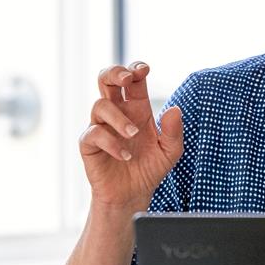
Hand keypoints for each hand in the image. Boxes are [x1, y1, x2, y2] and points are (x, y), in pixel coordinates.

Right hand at [79, 62, 183, 210]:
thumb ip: (174, 132)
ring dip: (119, 117)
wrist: (132, 196)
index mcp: (136, 109)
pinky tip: (125, 155)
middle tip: (126, 78)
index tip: (144, 70)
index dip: (135, 69)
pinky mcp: (90, 145)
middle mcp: (117, 113)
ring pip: (100, 105)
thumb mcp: (170, 152)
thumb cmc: (149, 169)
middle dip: (114, 72)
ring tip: (134, 134)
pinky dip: (111, 142)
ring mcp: (101, 127)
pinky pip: (94, 134)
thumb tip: (175, 110)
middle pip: (106, 80)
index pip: (132, 80)